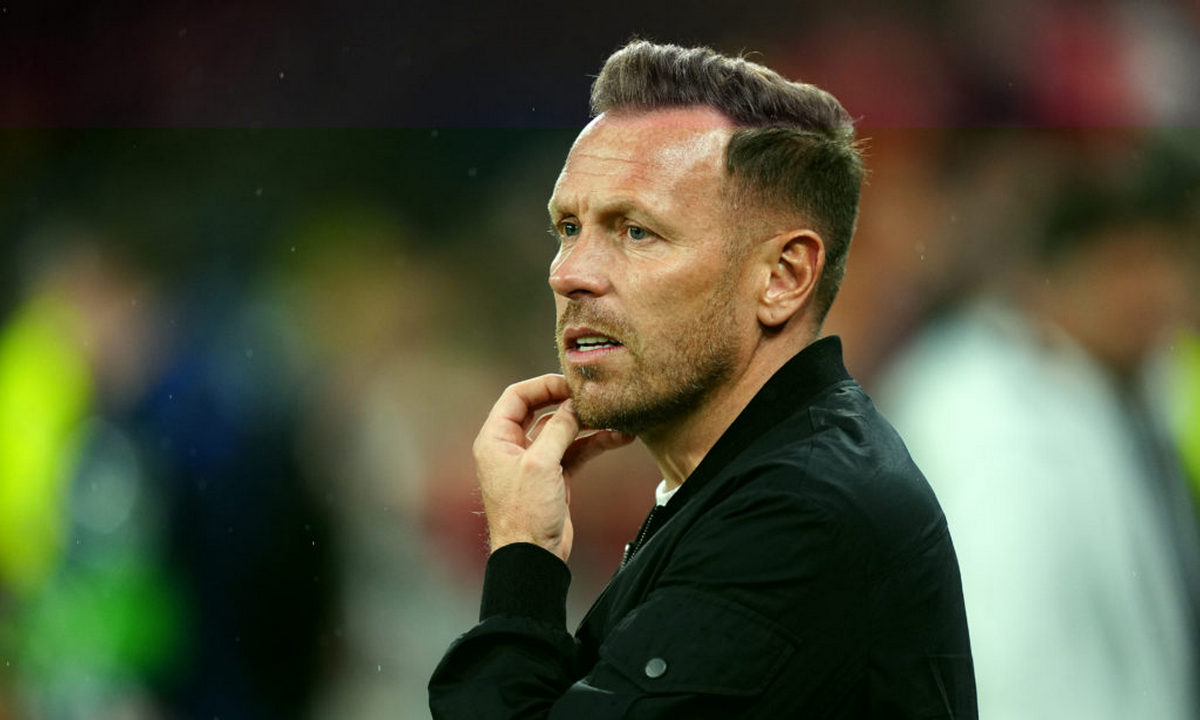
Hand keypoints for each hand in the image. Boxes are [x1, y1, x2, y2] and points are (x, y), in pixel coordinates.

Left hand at [474, 374, 633, 561]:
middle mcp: (511, 447)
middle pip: (540, 410)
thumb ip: (558, 429)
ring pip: (561, 431)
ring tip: (613, 415)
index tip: (570, 383)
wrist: (532, 556)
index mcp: (495, 439)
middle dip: (567, 402)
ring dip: (586, 424)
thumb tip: (574, 406)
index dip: (543, 385)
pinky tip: (618, 437)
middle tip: (592, 395)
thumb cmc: (525, 512)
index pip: (516, 396)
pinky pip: (574, 452)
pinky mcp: (553, 477)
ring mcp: (533, 462)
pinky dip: (594, 444)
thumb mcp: (540, 463)